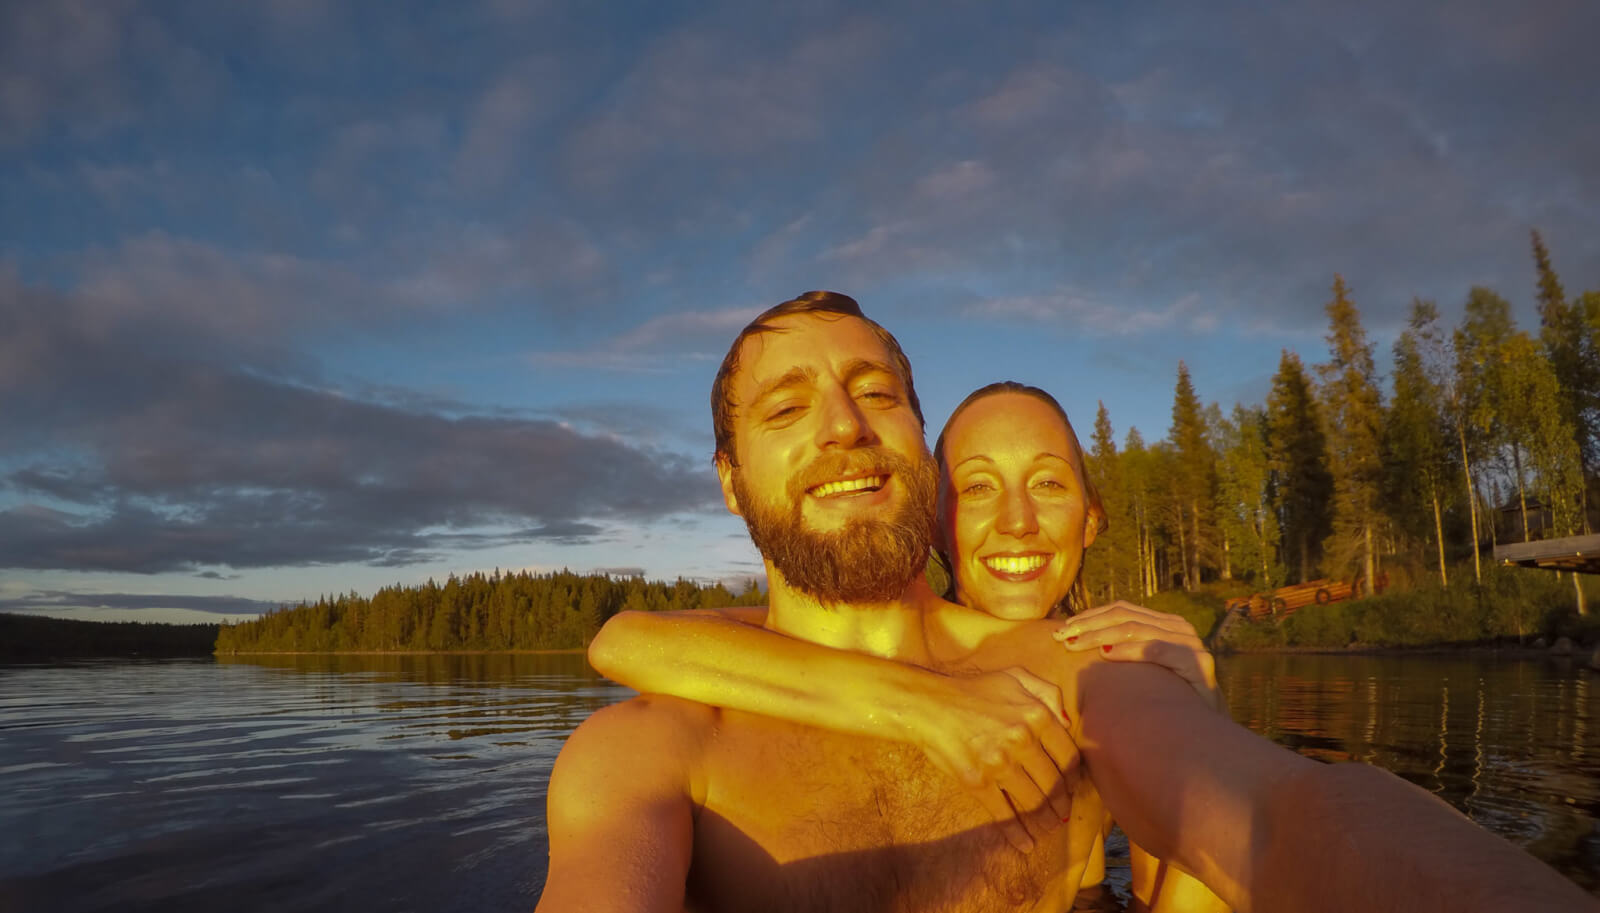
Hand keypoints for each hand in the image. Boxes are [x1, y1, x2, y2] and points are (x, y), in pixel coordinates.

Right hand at [907, 666, 1079, 852]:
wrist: (929, 706)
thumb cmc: (973, 691)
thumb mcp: (1015, 676)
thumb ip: (1048, 692)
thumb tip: (1068, 722)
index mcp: (1036, 716)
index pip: (1068, 757)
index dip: (1073, 777)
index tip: (1071, 786)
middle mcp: (1022, 741)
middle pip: (1054, 784)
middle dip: (1062, 804)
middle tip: (1062, 812)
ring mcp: (999, 764)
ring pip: (1034, 802)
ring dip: (1045, 821)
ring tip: (1048, 827)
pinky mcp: (978, 783)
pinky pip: (1004, 814)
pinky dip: (1017, 834)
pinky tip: (1025, 844)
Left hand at [1053, 601, 1222, 713]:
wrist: (1205, 728)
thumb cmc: (1167, 699)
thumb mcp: (1144, 668)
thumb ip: (1125, 649)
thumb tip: (1084, 641)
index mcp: (1166, 623)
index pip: (1122, 609)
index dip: (1091, 616)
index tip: (1065, 627)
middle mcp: (1179, 627)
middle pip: (1125, 617)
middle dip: (1089, 626)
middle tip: (1062, 636)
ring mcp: (1189, 642)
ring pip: (1136, 629)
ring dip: (1100, 635)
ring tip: (1075, 645)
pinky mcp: (1196, 662)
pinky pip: (1156, 649)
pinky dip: (1129, 650)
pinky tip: (1106, 654)